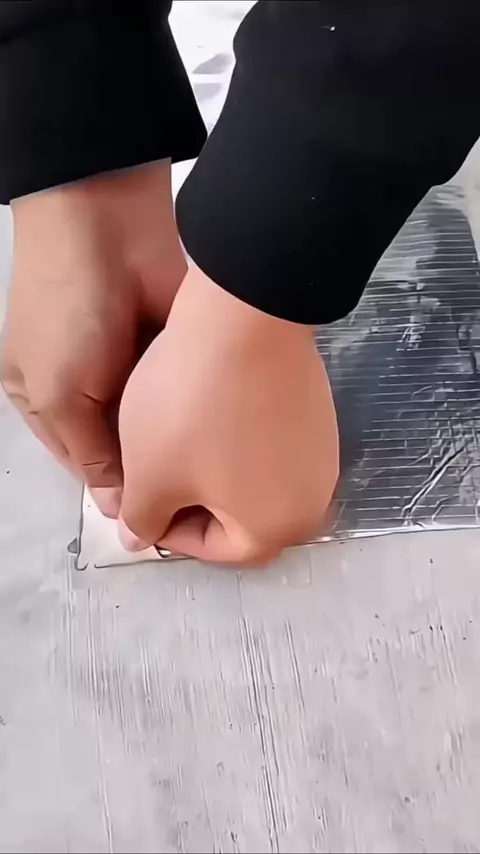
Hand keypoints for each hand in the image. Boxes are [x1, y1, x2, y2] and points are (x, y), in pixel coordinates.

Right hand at [1, 161, 185, 517]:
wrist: (109, 226)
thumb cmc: (66, 310)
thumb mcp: (57, 395)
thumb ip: (90, 453)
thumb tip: (119, 506)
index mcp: (48, 403)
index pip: (87, 465)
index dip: (120, 492)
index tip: (158, 522)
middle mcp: (93, 390)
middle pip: (129, 448)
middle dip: (153, 471)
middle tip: (191, 507)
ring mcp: (136, 369)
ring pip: (162, 428)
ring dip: (180, 446)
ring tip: (211, 481)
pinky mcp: (172, 353)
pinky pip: (186, 398)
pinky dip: (198, 416)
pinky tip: (220, 441)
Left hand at [119, 267, 338, 563]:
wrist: (245, 318)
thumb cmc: (193, 410)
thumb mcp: (150, 475)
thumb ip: (143, 519)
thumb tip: (139, 538)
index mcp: (276, 528)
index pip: (215, 550)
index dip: (167, 529)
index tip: (139, 499)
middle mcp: (312, 500)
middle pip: (240, 516)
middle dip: (192, 499)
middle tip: (154, 469)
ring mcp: (321, 453)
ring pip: (254, 478)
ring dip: (214, 468)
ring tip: (176, 437)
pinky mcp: (319, 412)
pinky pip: (270, 444)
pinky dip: (238, 438)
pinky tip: (210, 409)